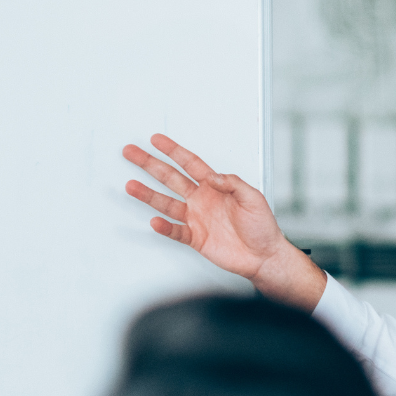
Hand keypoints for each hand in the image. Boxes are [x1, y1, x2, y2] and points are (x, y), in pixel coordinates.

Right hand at [122, 134, 325, 310]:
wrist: (265, 256)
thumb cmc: (263, 227)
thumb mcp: (253, 198)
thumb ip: (233, 184)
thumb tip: (214, 176)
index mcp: (215, 187)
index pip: (190, 163)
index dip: (173, 151)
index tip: (156, 139)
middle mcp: (202, 200)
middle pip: (171, 178)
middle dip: (150, 164)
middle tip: (130, 152)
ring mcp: (197, 218)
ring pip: (167, 203)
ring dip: (148, 195)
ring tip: (131, 186)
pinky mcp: (196, 238)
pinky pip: (176, 231)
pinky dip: (165, 227)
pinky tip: (155, 221)